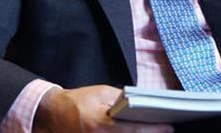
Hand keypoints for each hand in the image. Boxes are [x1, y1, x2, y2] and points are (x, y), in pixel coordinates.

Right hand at [33, 84, 172, 132]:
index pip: (134, 129)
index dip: (153, 129)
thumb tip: (143, 104)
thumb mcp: (102, 92)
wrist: (53, 114)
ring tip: (153, 131)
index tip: (168, 127)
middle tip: (166, 130)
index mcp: (102, 124)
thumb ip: (122, 99)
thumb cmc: (78, 101)